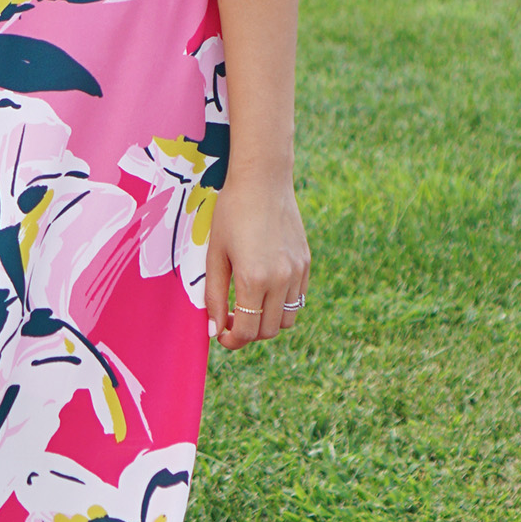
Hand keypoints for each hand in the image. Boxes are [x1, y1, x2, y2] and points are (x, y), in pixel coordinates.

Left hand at [206, 174, 309, 349]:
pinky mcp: (306, 263)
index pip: (247, 331)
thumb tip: (214, 330)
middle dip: (248, 332)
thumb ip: (214, 296)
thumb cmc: (231, 214)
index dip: (232, 340)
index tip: (221, 333)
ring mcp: (297, 272)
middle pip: (268, 331)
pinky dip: (282, 303)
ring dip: (267, 321)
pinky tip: (265, 286)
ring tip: (250, 304)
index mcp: (254, 279)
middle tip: (232, 318)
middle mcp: (280, 280)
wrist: (263, 181)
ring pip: (287, 319)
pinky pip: (298, 298)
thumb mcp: (215, 255)